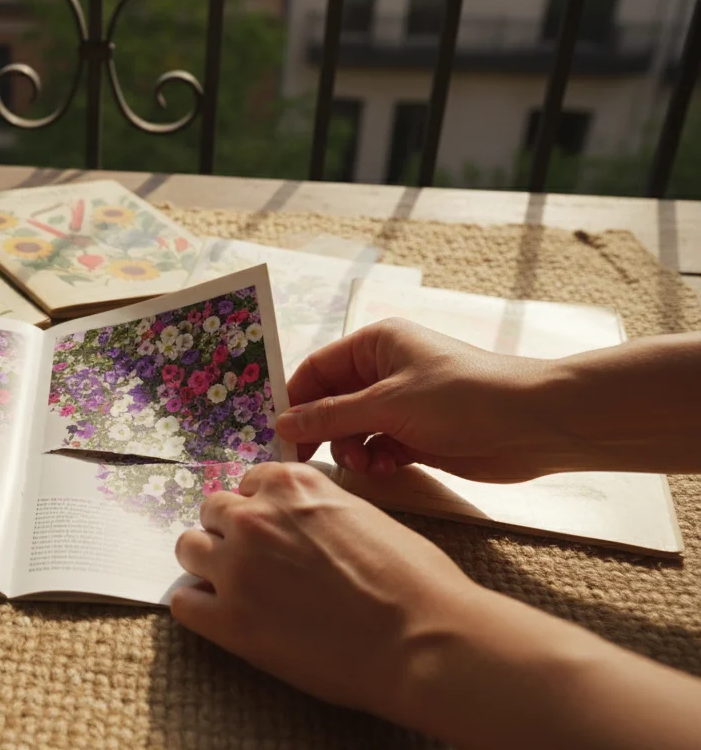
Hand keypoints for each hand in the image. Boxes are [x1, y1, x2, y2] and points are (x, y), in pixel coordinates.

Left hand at [171, 462, 484, 720]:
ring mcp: (237, 566)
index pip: (247, 484)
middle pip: (212, 512)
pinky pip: (184, 603)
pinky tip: (227, 619)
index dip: (260, 510)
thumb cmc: (413, 580)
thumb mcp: (364, 513)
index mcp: (290, 484)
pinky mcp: (229, 620)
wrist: (423, 639)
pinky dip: (199, 608)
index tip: (273, 533)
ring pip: (190, 549)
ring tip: (241, 592)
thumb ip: (317, 509)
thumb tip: (301, 523)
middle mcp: (255, 516)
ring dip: (210, 566)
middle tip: (259, 565)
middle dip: (230, 534)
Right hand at [275, 317, 559, 482]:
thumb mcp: (388, 403)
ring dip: (351, 450)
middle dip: (322, 430)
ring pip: (352, 430)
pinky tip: (387, 467)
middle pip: (330, 402)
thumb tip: (283, 424)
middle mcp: (383, 371)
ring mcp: (400, 404)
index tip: (278, 433)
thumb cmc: (462, 396)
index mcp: (374, 345)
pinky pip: (376, 448)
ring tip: (366, 462)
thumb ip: (331, 416)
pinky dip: (375, 460)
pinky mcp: (416, 435)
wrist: (532, 424)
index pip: (316, 369)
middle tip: (306, 460)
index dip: (294, 399)